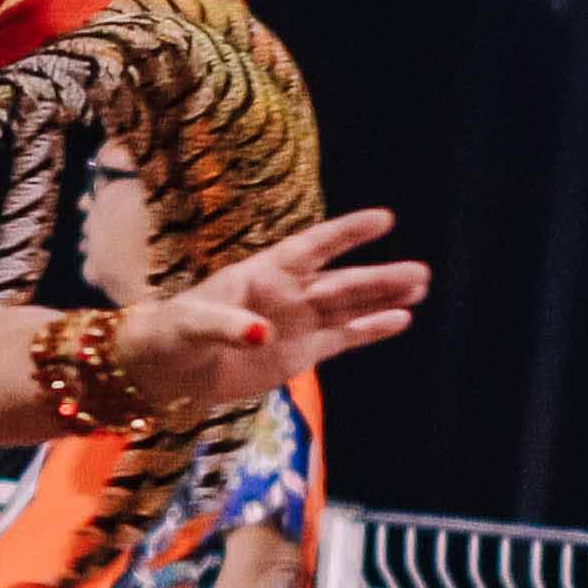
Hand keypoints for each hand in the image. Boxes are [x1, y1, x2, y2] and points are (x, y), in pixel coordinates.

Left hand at [117, 211, 426, 414]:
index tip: (384, 219)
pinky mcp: (300, 354)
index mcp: (264, 272)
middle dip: (380, 277)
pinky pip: (343, 339)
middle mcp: (288, 293)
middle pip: (342, 282)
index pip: (313, 247)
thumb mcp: (193, 323)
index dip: (347, 233)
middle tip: (421, 271)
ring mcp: (298, 323)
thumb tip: (263, 334)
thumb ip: (227, 325)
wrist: (167, 368)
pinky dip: (371, 330)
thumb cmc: (174, 333)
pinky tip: (401, 320)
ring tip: (420, 286)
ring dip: (384, 298)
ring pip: (349, 307)